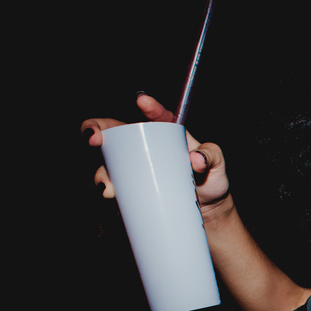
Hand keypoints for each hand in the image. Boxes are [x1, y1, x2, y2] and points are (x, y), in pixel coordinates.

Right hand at [81, 94, 229, 207]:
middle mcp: (146, 146)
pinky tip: (107, 193)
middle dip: (97, 129)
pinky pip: (114, 185)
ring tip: (106, 184)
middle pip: (116, 132)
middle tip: (93, 137)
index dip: (148, 106)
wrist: (208, 210)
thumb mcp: (217, 165)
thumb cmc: (211, 181)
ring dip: (101, 170)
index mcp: (168, 134)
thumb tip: (196, 160)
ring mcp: (136, 167)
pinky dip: (106, 188)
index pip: (157, 116)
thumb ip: (211, 156)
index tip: (142, 101)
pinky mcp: (132, 187)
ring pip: (109, 162)